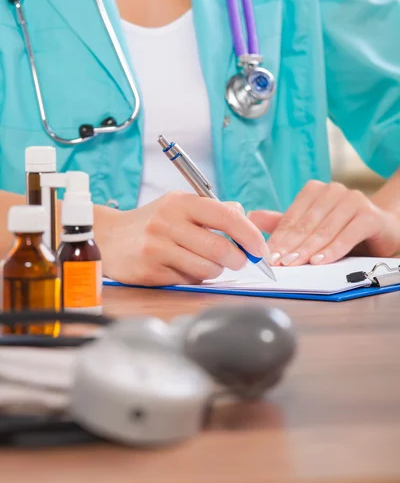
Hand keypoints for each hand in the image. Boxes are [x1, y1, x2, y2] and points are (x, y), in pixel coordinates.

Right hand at [96, 192, 268, 284]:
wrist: (109, 237)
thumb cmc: (153, 222)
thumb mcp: (180, 205)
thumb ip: (214, 211)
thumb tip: (247, 220)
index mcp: (181, 202)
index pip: (226, 216)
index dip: (250, 235)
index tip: (260, 249)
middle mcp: (168, 221)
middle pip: (220, 248)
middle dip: (238, 260)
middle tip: (238, 261)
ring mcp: (157, 247)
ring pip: (207, 268)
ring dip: (215, 270)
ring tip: (206, 263)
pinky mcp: (150, 271)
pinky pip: (187, 280)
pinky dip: (193, 277)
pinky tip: (181, 268)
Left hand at [248, 180, 399, 265]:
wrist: (382, 229)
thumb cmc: (342, 228)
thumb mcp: (311, 227)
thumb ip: (284, 223)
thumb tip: (252, 217)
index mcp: (315, 191)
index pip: (291, 218)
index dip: (278, 238)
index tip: (266, 256)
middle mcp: (333, 191)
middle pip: (306, 224)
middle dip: (290, 246)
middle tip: (277, 263)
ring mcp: (353, 201)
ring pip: (324, 230)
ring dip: (307, 249)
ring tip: (294, 264)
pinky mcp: (369, 216)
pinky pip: (347, 235)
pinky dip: (332, 250)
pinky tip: (320, 261)